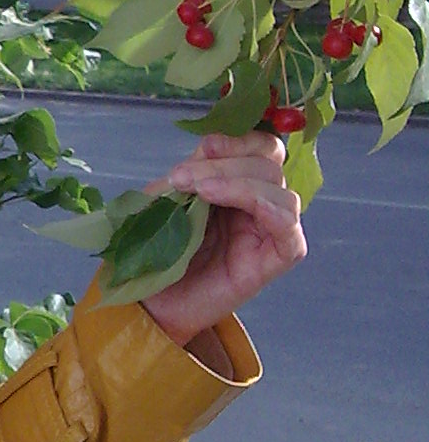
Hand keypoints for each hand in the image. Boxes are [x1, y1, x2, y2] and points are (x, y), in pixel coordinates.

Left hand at [137, 132, 306, 347]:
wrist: (152, 300)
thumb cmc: (159, 250)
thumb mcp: (169, 199)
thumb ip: (193, 170)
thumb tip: (210, 146)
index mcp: (238, 184)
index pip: (261, 147)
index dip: (238, 141)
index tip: (205, 147)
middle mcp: (260, 205)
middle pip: (269, 164)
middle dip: (225, 163)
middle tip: (183, 177)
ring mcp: (270, 232)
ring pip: (280, 190)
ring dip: (236, 181)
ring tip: (197, 191)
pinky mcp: (276, 259)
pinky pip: (288, 228)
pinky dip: (261, 205)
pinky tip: (220, 201)